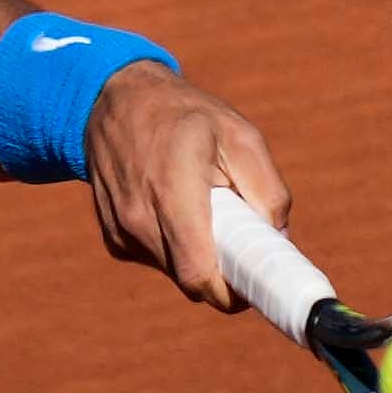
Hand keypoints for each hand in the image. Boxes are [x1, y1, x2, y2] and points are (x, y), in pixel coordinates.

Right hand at [81, 63, 290, 310]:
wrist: (115, 99)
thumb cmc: (185, 115)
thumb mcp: (240, 135)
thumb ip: (268, 190)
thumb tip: (278, 239)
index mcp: (173, 189)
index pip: (199, 272)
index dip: (231, 292)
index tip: (255, 286)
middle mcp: (139, 215)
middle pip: (191, 279)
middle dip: (222, 272)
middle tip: (242, 244)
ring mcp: (120, 230)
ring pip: (175, 272)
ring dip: (198, 257)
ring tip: (205, 212)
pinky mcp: (113, 238)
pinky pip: (156, 261)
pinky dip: (175, 247)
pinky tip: (174, 210)